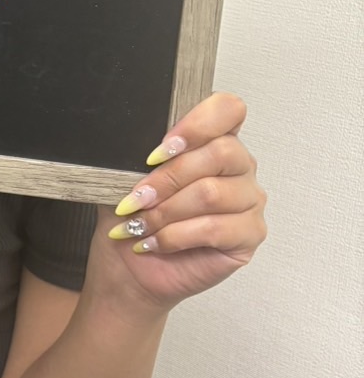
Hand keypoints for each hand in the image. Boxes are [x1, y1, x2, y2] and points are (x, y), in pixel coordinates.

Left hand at [92, 92, 266, 312]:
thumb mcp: (128, 175)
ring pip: (212, 193)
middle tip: (135, 199)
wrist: (128, 267)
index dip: (197, 124)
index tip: (159, 150)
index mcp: (214, 139)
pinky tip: (154, 242)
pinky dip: (176, 236)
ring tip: (140, 225)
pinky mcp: (249, 235)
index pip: (228, 109)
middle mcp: (239, 165)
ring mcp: (249, 200)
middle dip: (167, 177)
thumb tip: (135, 139)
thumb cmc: (133, 217)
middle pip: (220, 152)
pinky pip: (215, 228)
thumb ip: (141, 151)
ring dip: (166, 211)